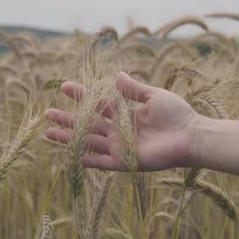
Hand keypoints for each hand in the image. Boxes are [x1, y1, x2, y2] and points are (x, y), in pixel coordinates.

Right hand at [44, 72, 199, 170]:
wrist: (191, 136)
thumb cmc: (176, 114)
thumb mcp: (154, 96)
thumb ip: (133, 89)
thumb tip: (116, 75)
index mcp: (125, 114)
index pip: (97, 104)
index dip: (81, 96)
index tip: (64, 86)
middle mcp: (119, 131)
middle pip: (87, 124)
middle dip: (67, 119)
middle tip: (47, 113)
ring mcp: (120, 147)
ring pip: (89, 142)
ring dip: (69, 139)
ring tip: (48, 134)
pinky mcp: (125, 162)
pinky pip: (103, 163)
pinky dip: (88, 160)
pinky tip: (73, 157)